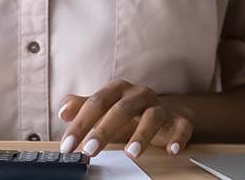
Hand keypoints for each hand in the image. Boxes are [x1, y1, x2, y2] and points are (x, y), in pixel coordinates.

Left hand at [58, 79, 192, 159]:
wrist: (163, 110)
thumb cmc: (128, 110)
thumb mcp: (103, 107)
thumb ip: (81, 107)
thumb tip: (63, 111)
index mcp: (118, 89)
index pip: (96, 102)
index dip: (80, 123)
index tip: (68, 144)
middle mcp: (139, 94)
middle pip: (121, 109)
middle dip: (104, 130)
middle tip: (90, 150)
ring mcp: (160, 106)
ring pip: (153, 117)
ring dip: (142, 135)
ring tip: (131, 154)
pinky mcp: (179, 120)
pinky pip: (181, 127)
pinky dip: (177, 138)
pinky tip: (171, 150)